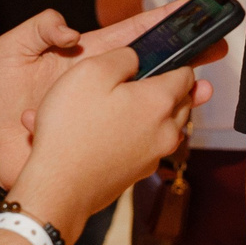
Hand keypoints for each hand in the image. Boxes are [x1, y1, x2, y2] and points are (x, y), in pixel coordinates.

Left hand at [0, 3, 222, 185]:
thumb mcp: (10, 50)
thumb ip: (39, 29)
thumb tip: (72, 32)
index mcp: (84, 56)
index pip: (131, 35)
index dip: (161, 21)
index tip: (190, 9)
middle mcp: (100, 83)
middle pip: (152, 67)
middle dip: (185, 57)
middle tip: (216, 48)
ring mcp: (102, 113)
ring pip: (150, 103)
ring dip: (179, 97)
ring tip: (204, 93)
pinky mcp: (98, 139)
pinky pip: (131, 135)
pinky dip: (154, 131)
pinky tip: (176, 128)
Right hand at [7, 47, 199, 240]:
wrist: (59, 187)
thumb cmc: (72, 128)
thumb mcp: (91, 72)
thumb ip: (122, 56)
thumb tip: (136, 59)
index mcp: (160, 101)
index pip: (186, 75)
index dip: (173, 62)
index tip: (160, 59)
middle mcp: (166, 131)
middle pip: (179, 101)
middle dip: (163, 88)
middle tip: (138, 80)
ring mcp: (153, 156)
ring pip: (162, 125)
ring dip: (146, 113)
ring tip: (114, 106)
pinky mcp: (137, 173)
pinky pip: (143, 146)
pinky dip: (130, 136)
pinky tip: (102, 132)